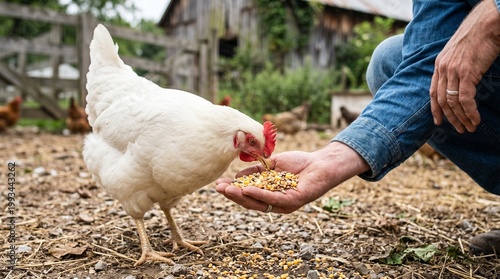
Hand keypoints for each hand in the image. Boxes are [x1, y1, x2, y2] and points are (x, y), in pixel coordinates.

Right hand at [216, 142, 369, 213]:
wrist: (321, 163)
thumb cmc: (299, 163)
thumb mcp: (272, 165)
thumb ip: (256, 171)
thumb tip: (237, 176)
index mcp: (269, 195)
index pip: (248, 195)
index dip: (233, 191)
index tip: (219, 183)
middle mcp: (275, 203)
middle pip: (250, 202)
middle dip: (233, 195)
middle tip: (218, 188)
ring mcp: (284, 204)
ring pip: (259, 203)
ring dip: (242, 196)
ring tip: (228, 189)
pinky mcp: (293, 201)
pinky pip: (273, 199)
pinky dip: (259, 194)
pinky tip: (247, 189)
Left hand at [430, 0, 499, 132]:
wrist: (486, 24)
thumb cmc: (477, 38)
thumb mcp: (458, 54)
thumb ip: (454, 68)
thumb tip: (458, 83)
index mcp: (439, 65)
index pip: (433, 92)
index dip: (435, 109)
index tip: (438, 122)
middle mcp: (443, 69)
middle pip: (442, 100)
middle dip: (451, 118)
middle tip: (460, 129)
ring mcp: (453, 71)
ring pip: (453, 102)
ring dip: (462, 118)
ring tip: (470, 127)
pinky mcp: (467, 72)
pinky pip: (465, 99)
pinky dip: (470, 112)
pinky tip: (475, 119)